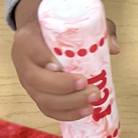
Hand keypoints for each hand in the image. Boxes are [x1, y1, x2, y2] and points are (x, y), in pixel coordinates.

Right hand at [10, 0, 118, 121]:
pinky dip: (66, 114)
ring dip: (68, 104)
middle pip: (35, 78)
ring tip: (91, 102)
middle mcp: (23, 61)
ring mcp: (27, 81)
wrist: (43, 37)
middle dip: (62, 86)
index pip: (29, 46)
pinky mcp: (36, 95)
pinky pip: (47, 109)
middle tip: (87, 85)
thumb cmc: (61, 30)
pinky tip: (84, 112)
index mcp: (27, 37)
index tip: (60, 65)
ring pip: (41, 98)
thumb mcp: (79, 23)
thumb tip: (114, 48)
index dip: (42, 58)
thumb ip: (98, 30)